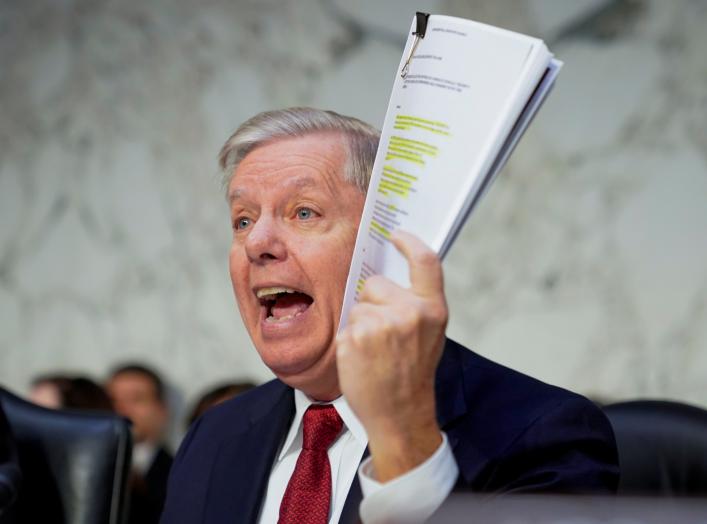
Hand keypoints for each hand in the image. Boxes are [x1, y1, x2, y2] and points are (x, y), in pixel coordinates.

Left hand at [336, 230, 447, 481]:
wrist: (401, 415)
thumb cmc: (413, 374)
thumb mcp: (430, 335)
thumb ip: (417, 304)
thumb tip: (390, 277)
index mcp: (433, 309)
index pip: (425, 260)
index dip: (410, 242)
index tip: (396, 235)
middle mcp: (410, 312)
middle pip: (375, 284)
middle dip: (373, 303)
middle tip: (384, 336)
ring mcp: (381, 324)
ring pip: (357, 307)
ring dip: (360, 326)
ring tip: (375, 353)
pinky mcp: (356, 337)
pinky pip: (345, 326)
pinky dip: (349, 342)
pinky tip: (363, 361)